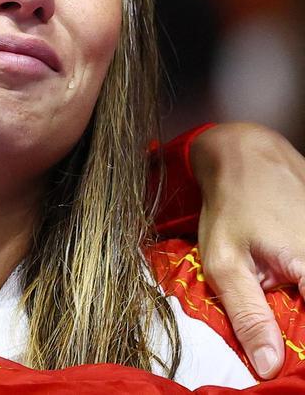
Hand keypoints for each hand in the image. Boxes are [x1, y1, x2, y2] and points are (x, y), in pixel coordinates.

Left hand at [192, 122, 304, 378]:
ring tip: (278, 276)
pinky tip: (288, 269)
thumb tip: (267, 365)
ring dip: (299, 298)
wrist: (248, 155)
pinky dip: (301, 278)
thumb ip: (247, 314)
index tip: (289, 357)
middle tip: (275, 306)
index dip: (300, 346)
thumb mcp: (224, 263)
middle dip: (298, 320)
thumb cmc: (230, 207)